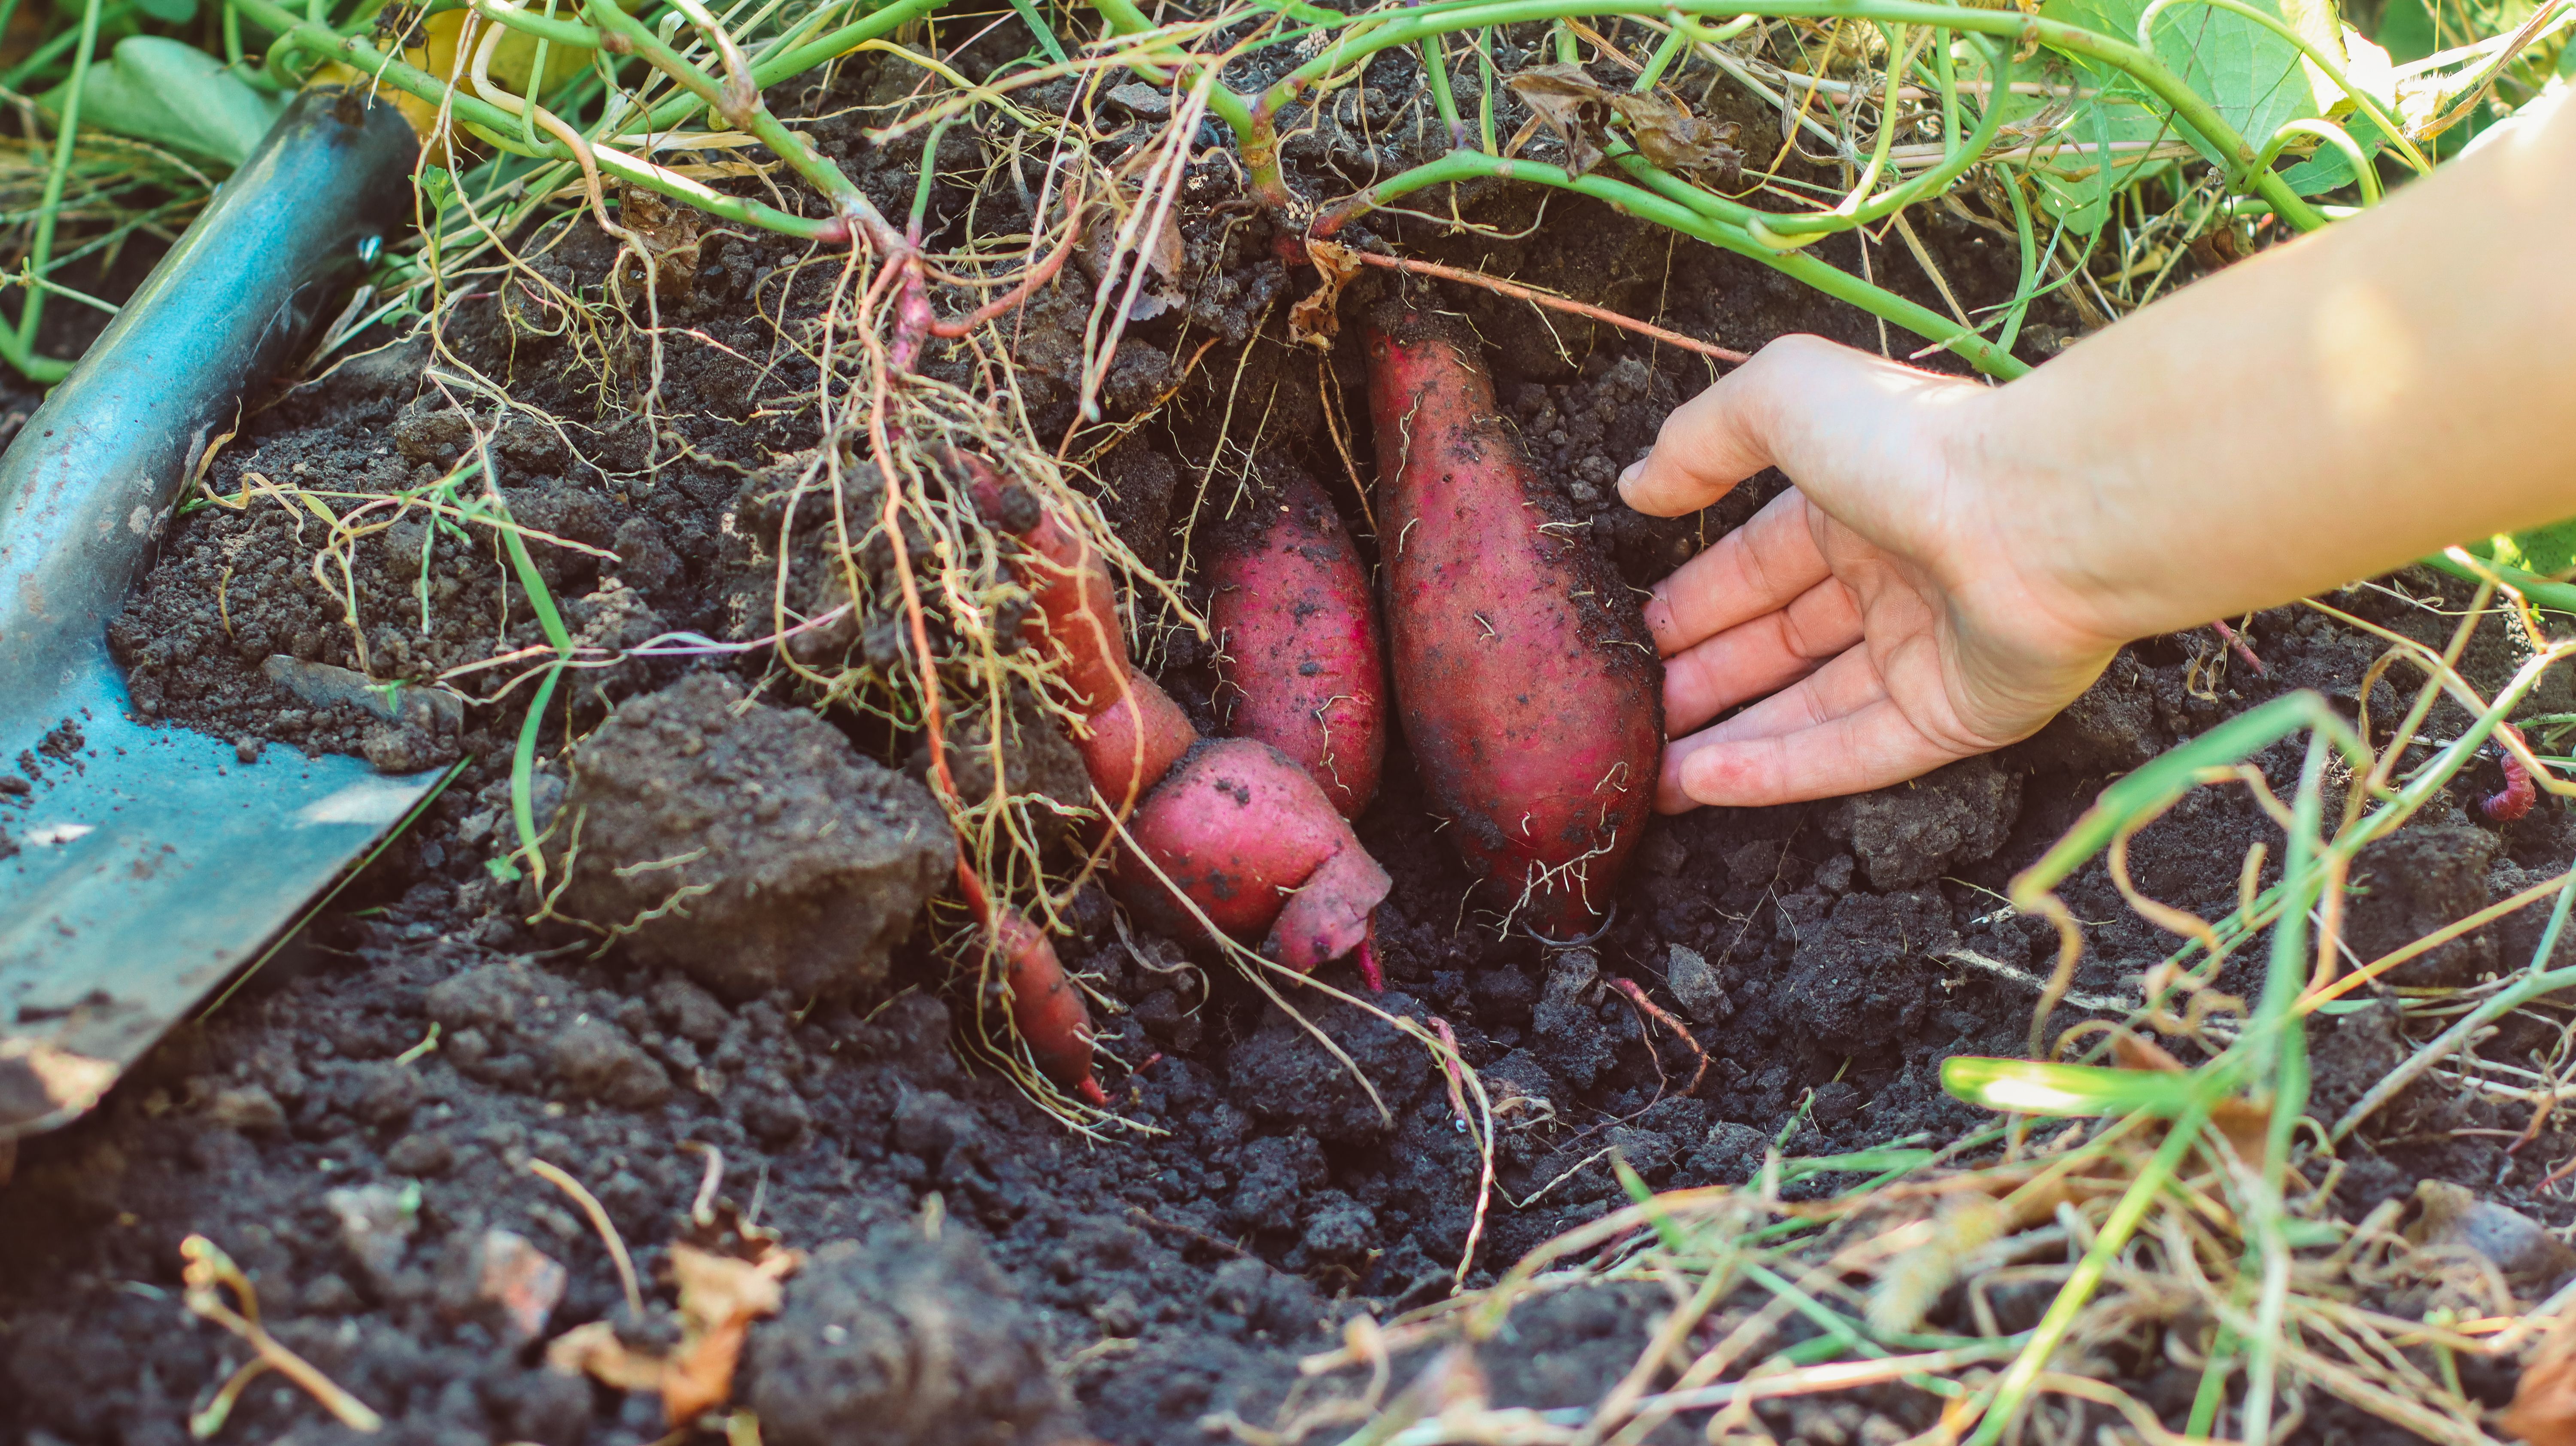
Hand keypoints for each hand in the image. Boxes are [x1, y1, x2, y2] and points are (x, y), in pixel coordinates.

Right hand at [1619, 336, 2124, 810]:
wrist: (2044, 518)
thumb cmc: (1913, 446)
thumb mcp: (1784, 398)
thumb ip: (1702, 436)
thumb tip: (1638, 485)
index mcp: (1855, 503)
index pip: (1756, 566)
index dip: (1693, 603)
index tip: (1633, 638)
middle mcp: (1892, 579)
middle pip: (1777, 643)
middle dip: (1702, 677)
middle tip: (1632, 711)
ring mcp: (1926, 653)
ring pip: (1806, 709)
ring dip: (1725, 739)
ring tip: (1650, 768)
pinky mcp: (1954, 718)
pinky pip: (1851, 753)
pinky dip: (1775, 772)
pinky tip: (1702, 783)